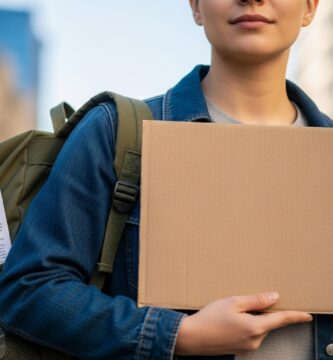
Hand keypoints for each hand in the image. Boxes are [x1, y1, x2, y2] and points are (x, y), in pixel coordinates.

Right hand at [174, 292, 312, 355]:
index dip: (295, 316)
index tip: (307, 315)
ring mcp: (247, 347)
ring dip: (253, 318)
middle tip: (245, 302)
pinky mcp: (240, 349)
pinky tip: (231, 320)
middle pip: (268, 323)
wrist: (192, 337)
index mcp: (255, 327)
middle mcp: (255, 341)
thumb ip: (256, 300)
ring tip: (232, 311)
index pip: (281, 320)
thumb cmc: (210, 317)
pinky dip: (247, 325)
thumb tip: (274, 297)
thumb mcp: (233, 302)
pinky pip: (250, 335)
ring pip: (258, 329)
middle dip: (262, 312)